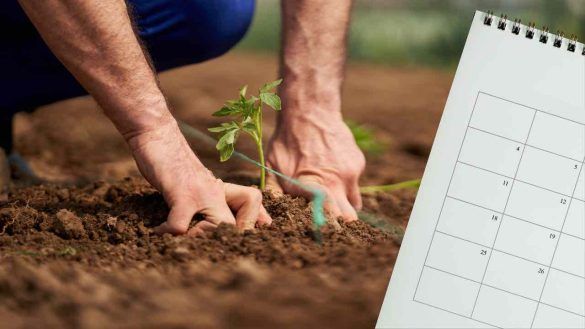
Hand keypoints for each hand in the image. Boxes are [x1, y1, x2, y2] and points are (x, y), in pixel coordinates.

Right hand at [126, 119, 271, 234]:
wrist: (157, 134)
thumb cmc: (172, 161)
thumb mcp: (196, 182)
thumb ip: (207, 199)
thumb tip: (209, 223)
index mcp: (221, 191)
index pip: (252, 206)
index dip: (249, 224)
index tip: (232, 238)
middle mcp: (216, 192)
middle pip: (239, 226)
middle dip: (224, 242)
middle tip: (201, 247)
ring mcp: (202, 193)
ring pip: (220, 227)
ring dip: (198, 240)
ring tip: (181, 240)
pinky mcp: (182, 192)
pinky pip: (181, 225)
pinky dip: (168, 233)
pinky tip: (157, 231)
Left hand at [267, 115, 364, 221]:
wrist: (310, 110)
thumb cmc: (286, 140)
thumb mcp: (272, 165)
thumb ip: (273, 192)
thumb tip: (269, 213)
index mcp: (313, 188)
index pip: (327, 219)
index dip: (327, 229)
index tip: (322, 233)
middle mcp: (335, 183)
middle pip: (349, 218)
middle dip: (340, 223)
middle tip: (329, 223)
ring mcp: (350, 174)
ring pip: (354, 203)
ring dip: (344, 206)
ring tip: (329, 198)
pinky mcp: (357, 164)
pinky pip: (354, 184)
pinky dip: (344, 184)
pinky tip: (331, 170)